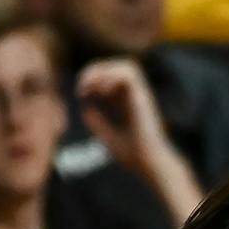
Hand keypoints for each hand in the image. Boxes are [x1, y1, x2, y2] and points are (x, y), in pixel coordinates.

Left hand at [78, 58, 177, 177]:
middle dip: (95, 70)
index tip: (80, 94)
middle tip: (82, 88)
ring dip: (104, 71)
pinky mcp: (142, 97)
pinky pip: (130, 73)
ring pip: (127, 65)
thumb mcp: (108, 137)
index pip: (111, 76)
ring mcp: (140, 95)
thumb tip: (86, 108)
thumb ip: (97, 123)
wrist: (148, 163)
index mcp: (128, 103)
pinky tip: (102, 92)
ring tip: (93, 87)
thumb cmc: (133, 155)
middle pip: (117, 65)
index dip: (92, 78)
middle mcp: (135, 96)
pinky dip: (112, 76)